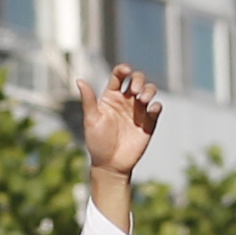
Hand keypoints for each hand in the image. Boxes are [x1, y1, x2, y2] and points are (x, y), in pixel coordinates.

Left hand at [80, 66, 162, 183]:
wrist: (110, 164)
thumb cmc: (97, 142)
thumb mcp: (91, 119)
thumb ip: (88, 100)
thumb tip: (79, 80)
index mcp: (111, 96)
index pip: (119, 76)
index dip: (123, 69)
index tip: (126, 71)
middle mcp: (126, 101)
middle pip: (137, 80)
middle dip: (139, 80)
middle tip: (135, 91)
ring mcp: (138, 111)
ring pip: (149, 91)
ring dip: (149, 90)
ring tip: (143, 99)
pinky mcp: (149, 123)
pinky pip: (156, 109)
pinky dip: (156, 106)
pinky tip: (152, 108)